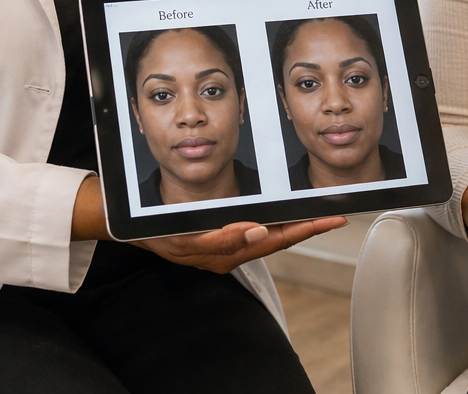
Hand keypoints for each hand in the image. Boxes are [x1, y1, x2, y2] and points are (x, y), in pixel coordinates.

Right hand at [70, 174, 346, 273]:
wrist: (130, 227)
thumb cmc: (156, 230)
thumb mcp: (185, 236)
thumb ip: (222, 238)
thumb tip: (258, 231)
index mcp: (226, 252)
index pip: (275, 239)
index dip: (305, 228)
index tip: (329, 219)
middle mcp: (231, 251)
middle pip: (278, 238)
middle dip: (308, 227)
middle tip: (337, 215)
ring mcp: (226, 246)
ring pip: (269, 236)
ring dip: (294, 225)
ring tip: (318, 214)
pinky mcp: (220, 237)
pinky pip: (253, 233)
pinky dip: (272, 223)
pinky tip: (282, 215)